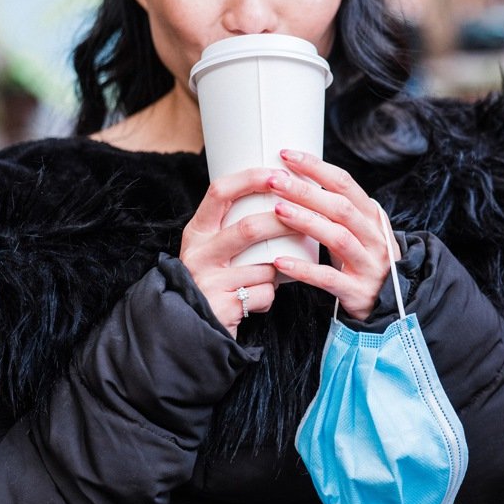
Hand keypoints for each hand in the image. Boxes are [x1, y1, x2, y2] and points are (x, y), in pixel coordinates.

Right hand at [180, 167, 287, 336]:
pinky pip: (262, 295)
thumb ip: (236, 229)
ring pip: (263, 266)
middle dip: (285, 222)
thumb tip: (286, 202)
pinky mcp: (221, 306)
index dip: (250, 178)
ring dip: (279, 269)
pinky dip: (270, 296)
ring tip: (278, 272)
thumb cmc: (216, 281)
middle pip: (249, 228)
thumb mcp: (215, 250)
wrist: (192, 329)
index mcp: (197, 232)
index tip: (279, 173)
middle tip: (311, 219)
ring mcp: (207, 280)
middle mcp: (197, 253)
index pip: (219, 192)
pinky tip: (260, 299)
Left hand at [266, 150, 400, 320]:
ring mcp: (368, 264)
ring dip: (306, 221)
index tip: (287, 155)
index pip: (345, 184)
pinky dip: (303, 269)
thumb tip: (297, 180)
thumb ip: (338, 210)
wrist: (393, 303)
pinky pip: (328, 278)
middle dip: (306, 190)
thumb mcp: (360, 231)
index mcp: (372, 217)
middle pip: (340, 207)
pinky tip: (279, 262)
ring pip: (338, 237)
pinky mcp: (357, 291)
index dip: (316, 167)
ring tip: (277, 210)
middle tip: (274, 180)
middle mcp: (374, 237)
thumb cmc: (365, 261)